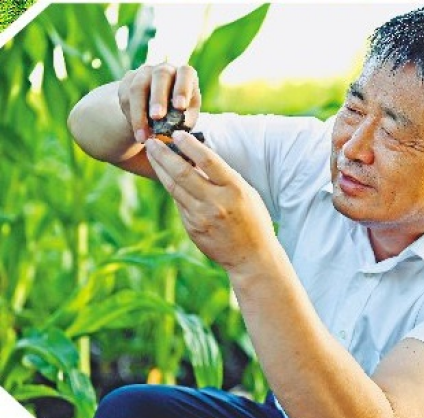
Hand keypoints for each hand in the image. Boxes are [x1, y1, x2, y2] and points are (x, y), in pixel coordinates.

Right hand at [118, 63, 201, 142]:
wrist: (156, 113)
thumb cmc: (180, 114)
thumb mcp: (187, 116)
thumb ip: (185, 120)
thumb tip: (177, 131)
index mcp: (184, 74)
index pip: (185, 73)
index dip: (182, 88)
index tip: (181, 107)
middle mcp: (164, 69)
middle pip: (160, 76)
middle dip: (158, 98)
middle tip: (157, 117)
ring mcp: (144, 73)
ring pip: (138, 87)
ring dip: (140, 112)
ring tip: (144, 135)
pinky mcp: (128, 82)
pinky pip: (126, 98)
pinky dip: (132, 118)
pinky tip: (138, 134)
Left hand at [145, 131, 278, 272]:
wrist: (251, 257)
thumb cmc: (253, 220)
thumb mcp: (247, 193)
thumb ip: (224, 177)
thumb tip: (198, 157)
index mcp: (234, 190)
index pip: (208, 161)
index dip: (190, 145)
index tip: (177, 133)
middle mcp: (216, 203)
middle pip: (182, 173)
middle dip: (163, 154)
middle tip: (151, 141)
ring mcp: (201, 218)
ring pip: (174, 188)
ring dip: (160, 168)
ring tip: (152, 153)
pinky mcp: (192, 229)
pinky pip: (179, 204)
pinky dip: (172, 188)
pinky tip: (166, 176)